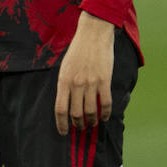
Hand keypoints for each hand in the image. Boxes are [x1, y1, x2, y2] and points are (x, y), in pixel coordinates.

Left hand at [54, 12, 116, 134]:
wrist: (93, 33)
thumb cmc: (78, 49)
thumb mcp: (65, 66)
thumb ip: (65, 84)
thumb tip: (67, 102)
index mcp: (63, 80)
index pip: (60, 109)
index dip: (61, 124)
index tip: (63, 132)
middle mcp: (76, 84)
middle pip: (76, 113)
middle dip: (78, 124)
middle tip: (80, 128)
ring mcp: (91, 83)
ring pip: (91, 111)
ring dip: (91, 121)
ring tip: (92, 124)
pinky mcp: (104, 80)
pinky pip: (106, 103)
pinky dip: (106, 113)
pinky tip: (105, 117)